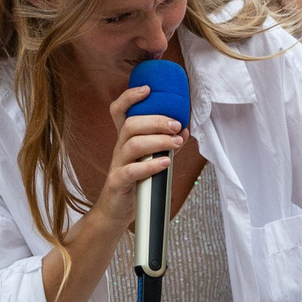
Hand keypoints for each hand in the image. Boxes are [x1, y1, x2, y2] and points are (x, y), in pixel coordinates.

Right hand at [91, 81, 186, 230]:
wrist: (116, 212)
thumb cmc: (135, 183)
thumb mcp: (150, 160)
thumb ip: (165, 145)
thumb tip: (184, 129)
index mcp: (125, 139)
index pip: (119, 111)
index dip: (129, 97)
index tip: (148, 89)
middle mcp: (119, 148)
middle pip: (130, 124)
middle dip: (155, 120)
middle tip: (176, 125)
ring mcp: (117, 165)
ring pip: (133, 144)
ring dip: (158, 141)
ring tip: (176, 143)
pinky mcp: (118, 183)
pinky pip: (131, 171)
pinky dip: (151, 166)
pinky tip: (166, 163)